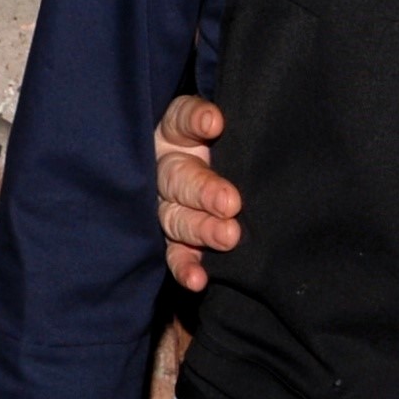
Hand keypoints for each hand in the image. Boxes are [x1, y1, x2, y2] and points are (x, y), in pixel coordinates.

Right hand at [156, 95, 239, 294]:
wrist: (224, 166)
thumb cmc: (229, 144)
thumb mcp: (217, 124)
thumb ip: (215, 120)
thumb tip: (219, 119)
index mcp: (177, 133)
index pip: (181, 120)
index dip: (195, 120)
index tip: (215, 122)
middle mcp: (168, 169)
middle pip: (179, 178)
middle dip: (204, 190)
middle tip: (231, 202)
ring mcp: (167, 205)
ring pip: (176, 218)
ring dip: (200, 229)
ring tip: (228, 237)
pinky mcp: (173, 237)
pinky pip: (175, 253)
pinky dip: (185, 267)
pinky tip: (197, 279)